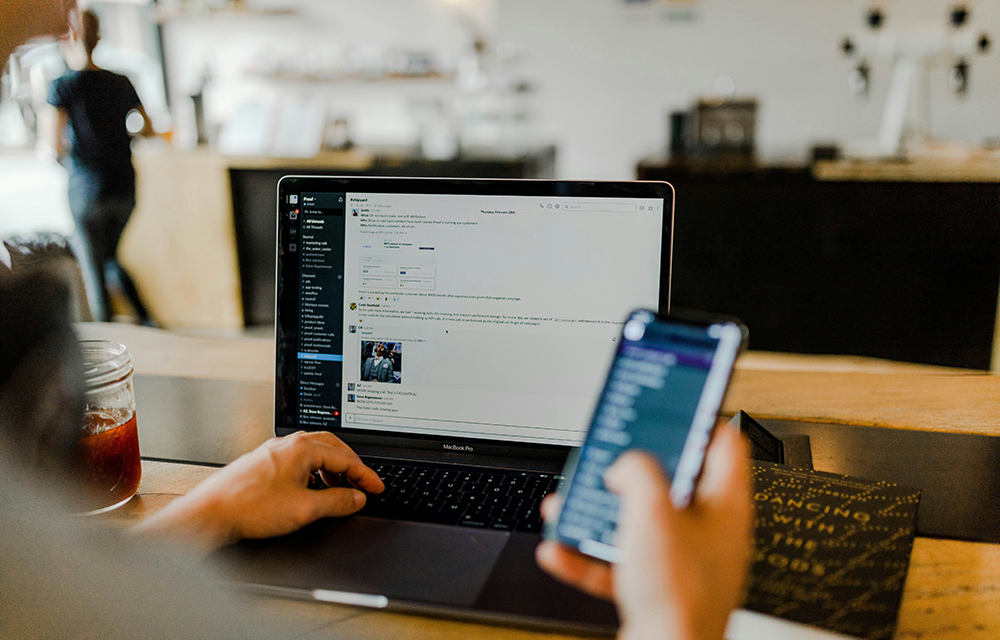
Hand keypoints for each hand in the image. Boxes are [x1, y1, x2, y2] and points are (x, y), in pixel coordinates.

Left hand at [132, 431, 383, 552]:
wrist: (210, 513)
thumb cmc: (249, 507)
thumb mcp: (305, 509)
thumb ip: (337, 502)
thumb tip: (357, 497)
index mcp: (301, 448)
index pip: (345, 458)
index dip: (365, 475)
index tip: (377, 488)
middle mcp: (287, 444)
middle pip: (331, 448)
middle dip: (351, 466)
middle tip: (363, 483)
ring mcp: (273, 452)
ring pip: (313, 453)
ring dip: (331, 470)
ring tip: (340, 490)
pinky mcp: (263, 464)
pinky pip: (297, 461)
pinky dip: (313, 473)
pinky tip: (311, 490)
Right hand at [536, 426, 751, 639]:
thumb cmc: (678, 595)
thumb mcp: (652, 510)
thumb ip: (637, 472)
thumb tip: (625, 465)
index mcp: (725, 506)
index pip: (723, 444)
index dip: (698, 419)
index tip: (675, 405)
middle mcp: (709, 534)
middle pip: (672, 484)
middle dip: (632, 470)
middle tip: (611, 455)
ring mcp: (684, 564)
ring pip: (639, 524)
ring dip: (601, 512)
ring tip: (573, 503)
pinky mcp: (658, 590)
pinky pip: (619, 562)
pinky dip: (589, 555)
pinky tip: (561, 549)